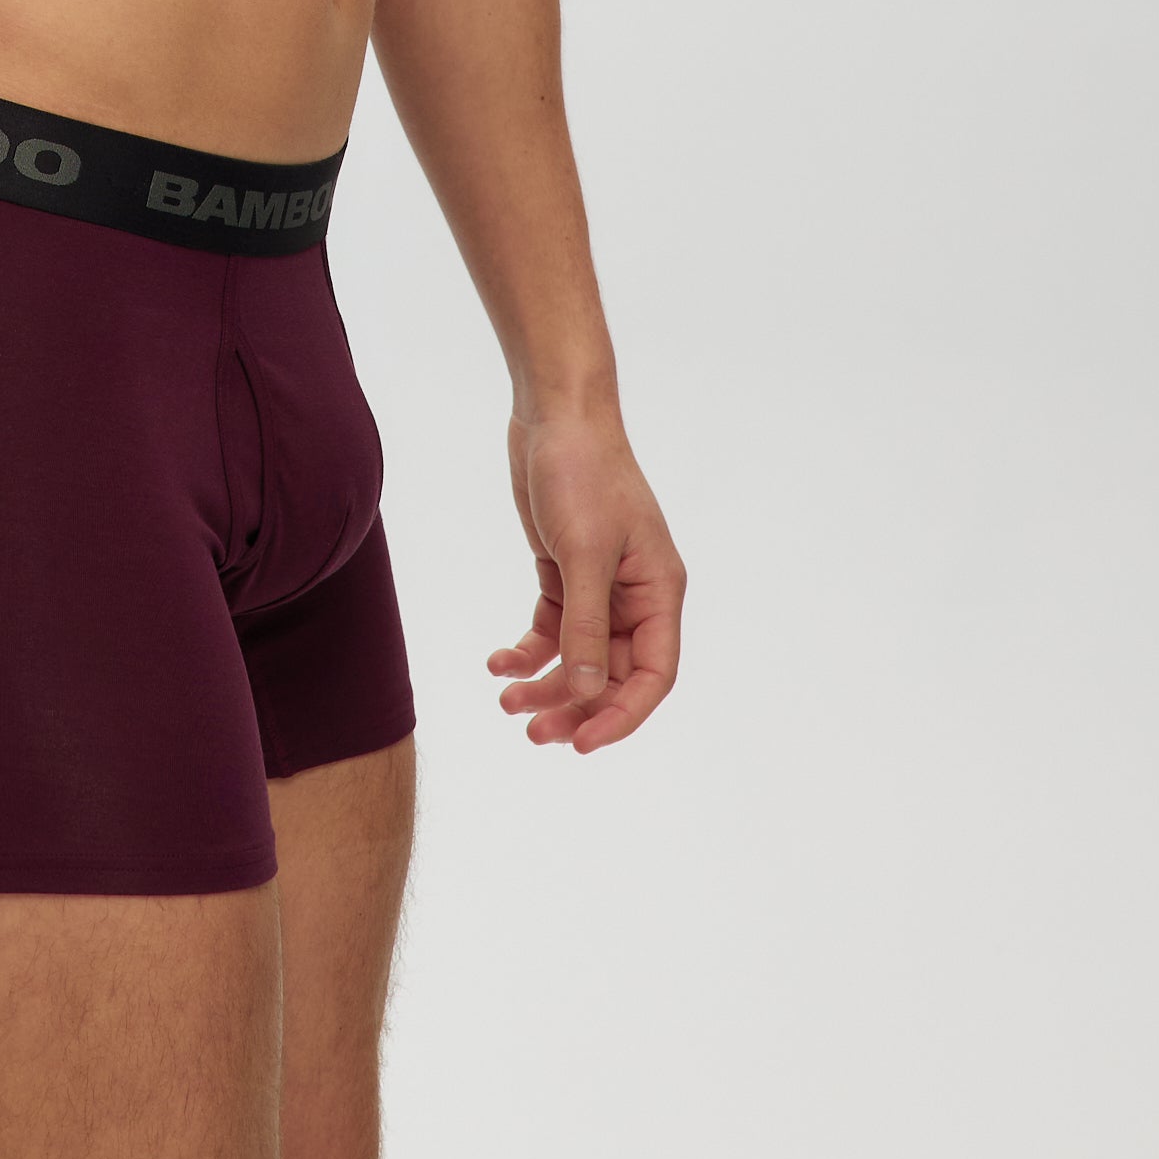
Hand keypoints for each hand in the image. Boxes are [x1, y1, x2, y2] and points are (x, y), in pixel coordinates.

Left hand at [487, 407, 684, 753]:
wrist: (554, 414)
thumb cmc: (583, 473)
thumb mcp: (585, 553)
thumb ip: (587, 627)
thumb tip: (591, 694)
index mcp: (659, 591)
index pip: (654, 674)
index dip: (623, 716)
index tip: (583, 744)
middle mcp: (635, 595)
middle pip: (613, 674)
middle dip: (575, 706)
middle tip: (533, 733)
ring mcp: (599, 585)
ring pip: (579, 657)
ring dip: (546, 684)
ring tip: (507, 703)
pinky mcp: (565, 571)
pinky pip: (552, 629)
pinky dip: (527, 650)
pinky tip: (499, 663)